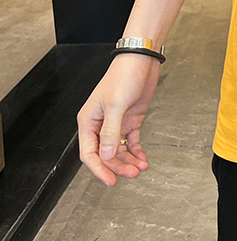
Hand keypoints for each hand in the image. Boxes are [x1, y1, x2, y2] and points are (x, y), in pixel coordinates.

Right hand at [76, 54, 160, 185]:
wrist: (142, 60)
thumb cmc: (124, 75)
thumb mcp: (116, 104)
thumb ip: (111, 131)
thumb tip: (107, 154)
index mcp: (89, 120)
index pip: (89, 153)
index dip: (99, 169)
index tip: (110, 180)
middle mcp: (101, 124)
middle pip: (106, 154)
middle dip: (118, 166)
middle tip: (132, 173)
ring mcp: (117, 122)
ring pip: (119, 150)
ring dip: (129, 161)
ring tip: (140, 167)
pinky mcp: (130, 120)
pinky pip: (130, 141)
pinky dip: (136, 151)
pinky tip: (142, 158)